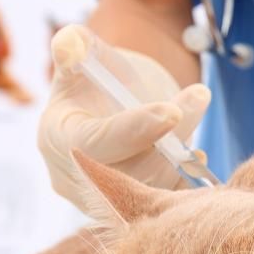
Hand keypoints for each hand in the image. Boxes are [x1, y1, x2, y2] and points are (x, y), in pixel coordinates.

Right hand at [38, 25, 210, 210]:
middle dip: (167, 139)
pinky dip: (186, 181)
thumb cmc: (98, 77)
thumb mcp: (87, 54)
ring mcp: (105, 198)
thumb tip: (70, 44)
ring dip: (182, 154)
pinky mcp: (133, 209)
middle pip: (126, 170)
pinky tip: (196, 155)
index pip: (94, 143)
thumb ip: (76, 44)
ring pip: (151, 186)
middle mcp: (75, 178)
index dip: (134, 130)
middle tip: (198, 98)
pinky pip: (164, 203)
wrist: (116, 105)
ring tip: (197, 109)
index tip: (171, 111)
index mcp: (56, 139)